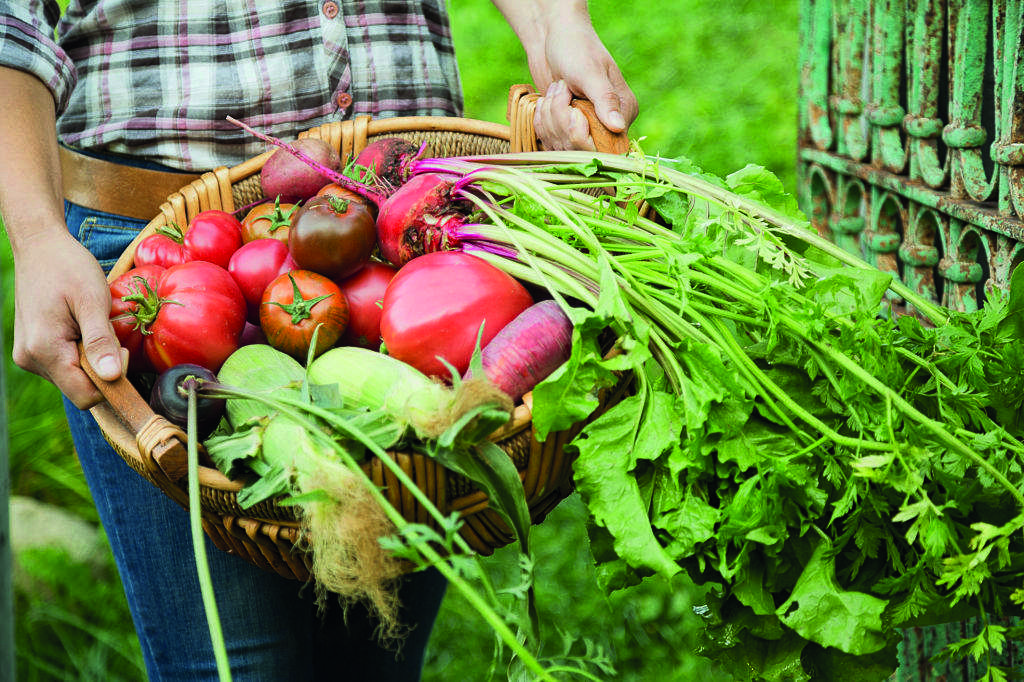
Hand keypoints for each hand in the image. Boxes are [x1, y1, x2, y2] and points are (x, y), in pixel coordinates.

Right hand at [12, 229, 124, 408]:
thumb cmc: (68, 267)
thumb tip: (111, 377)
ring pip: (74, 376)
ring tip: (91, 322)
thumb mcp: (92, 301)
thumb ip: (101, 341)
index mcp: (44, 350)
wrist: (40, 246)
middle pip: (81, 387)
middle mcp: (30, 359)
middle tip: (107, 329)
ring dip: (92, 356)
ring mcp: (29, 355)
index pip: (86, 395)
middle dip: (102, 365)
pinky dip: (81, 350)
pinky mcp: (33, 349)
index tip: (121, 348)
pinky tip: (82, 324)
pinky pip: (66, 363)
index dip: (112, 380)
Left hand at [528, 9, 636, 150]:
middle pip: (580, 149)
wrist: (554, 38)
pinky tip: (545, 100)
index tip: (571, 106)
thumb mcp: (590, 73)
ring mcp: (586, 130)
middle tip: (559, 90)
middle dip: (560, 121)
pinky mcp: (566, 131)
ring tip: (554, 89)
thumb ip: (605, 100)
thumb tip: (618, 127)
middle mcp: (608, 126)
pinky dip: (541, 123)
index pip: (605, 145)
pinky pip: (550, 143)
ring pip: (561, 147)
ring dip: (549, 118)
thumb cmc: (576, 48)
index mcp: (625, 112)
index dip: (581, 132)